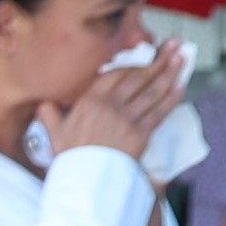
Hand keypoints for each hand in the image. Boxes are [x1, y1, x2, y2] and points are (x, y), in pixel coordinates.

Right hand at [44, 37, 187, 168]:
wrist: (84, 181)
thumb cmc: (70, 158)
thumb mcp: (54, 133)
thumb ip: (50, 114)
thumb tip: (44, 105)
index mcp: (90, 101)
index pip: (117, 74)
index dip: (135, 63)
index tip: (146, 54)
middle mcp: (111, 106)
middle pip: (139, 77)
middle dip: (159, 59)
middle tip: (174, 45)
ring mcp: (127, 119)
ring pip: (152, 91)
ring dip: (169, 73)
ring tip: (181, 57)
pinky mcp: (140, 134)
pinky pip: (159, 112)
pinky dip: (171, 98)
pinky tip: (180, 85)